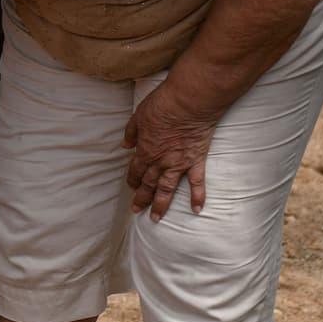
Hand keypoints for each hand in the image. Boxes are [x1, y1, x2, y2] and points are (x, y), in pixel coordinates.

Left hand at [121, 84, 217, 221]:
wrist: (189, 103)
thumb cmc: (162, 106)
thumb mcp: (138, 116)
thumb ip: (131, 133)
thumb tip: (125, 145)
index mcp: (145, 151)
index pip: (135, 170)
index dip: (132, 180)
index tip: (130, 188)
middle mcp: (160, 161)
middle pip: (149, 184)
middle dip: (141, 198)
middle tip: (137, 211)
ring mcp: (179, 163)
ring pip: (167, 189)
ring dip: (161, 204)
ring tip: (155, 218)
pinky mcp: (197, 161)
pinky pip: (197, 183)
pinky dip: (197, 197)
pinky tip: (196, 210)